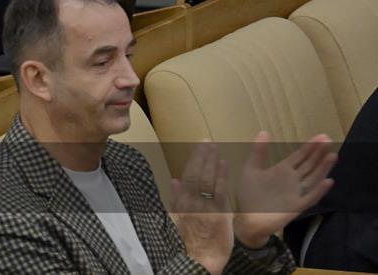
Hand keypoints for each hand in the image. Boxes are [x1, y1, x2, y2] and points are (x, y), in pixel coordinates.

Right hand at [170, 141, 232, 274]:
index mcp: (182, 200)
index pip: (188, 174)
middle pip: (197, 172)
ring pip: (207, 178)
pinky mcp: (219, 211)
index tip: (199, 147)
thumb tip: (174, 180)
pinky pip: (220, 189)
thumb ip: (175, 198)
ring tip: (215, 147)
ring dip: (211, 161)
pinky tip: (223, 163)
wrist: (200, 257)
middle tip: (208, 141)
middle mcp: (192, 200)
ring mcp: (206, 204)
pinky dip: (221, 175)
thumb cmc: (189, 238)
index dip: (194, 159)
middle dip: (203, 155)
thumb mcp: (177, 217)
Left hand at [233, 131, 335, 247]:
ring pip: (313, 178)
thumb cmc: (249, 194)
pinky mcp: (297, 206)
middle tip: (329, 140)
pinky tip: (328, 181)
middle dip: (319, 153)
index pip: (299, 156)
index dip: (310, 147)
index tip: (322, 137)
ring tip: (332, 156)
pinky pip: (310, 198)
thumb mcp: (251, 169)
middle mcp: (292, 180)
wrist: (248, 218)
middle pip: (309, 164)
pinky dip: (319, 190)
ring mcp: (296, 193)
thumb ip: (258, 152)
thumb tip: (264, 131)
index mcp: (282, 170)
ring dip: (323, 168)